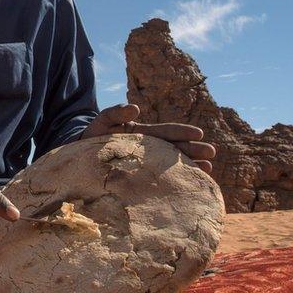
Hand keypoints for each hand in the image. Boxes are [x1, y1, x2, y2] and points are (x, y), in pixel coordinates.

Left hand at [80, 104, 215, 172]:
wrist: (81, 156)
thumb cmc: (92, 136)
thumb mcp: (102, 121)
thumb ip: (115, 112)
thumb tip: (135, 108)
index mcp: (143, 134)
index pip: (165, 132)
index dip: (181, 132)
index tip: (198, 133)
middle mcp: (149, 149)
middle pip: (175, 147)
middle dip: (193, 149)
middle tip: (212, 153)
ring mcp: (147, 164)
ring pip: (173, 163)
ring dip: (191, 165)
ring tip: (209, 168)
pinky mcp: (141, 178)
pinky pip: (162, 179)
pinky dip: (177, 180)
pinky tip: (191, 184)